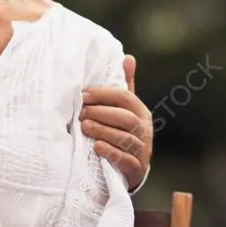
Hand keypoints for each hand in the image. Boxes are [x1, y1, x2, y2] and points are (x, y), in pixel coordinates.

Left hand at [80, 55, 152, 190]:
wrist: (132, 169)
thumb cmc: (124, 132)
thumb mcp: (126, 109)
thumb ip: (125, 86)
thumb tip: (128, 57)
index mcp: (141, 112)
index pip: (125, 98)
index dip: (104, 94)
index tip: (83, 95)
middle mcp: (145, 130)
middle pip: (125, 118)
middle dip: (101, 113)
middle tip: (80, 112)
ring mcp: (143, 150)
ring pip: (125, 138)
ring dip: (103, 131)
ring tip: (84, 127)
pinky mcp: (137, 168)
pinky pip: (126, 160)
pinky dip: (111, 153)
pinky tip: (97, 147)